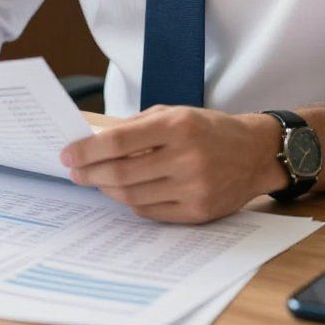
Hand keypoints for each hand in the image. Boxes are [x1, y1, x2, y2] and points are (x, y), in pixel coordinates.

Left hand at [59, 106, 285, 223]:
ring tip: (96, 181)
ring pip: (132, 196)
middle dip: (89, 173)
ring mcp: (193, 188)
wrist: (255, 153)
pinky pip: (150, 212)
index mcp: (177, 126)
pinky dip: (131, 202)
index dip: (87, 150)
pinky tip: (124, 192)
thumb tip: (94, 140)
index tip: (68, 154)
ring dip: (107, 190)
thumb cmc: (209, 129)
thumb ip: (136, 127)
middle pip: (121, 173)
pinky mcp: (197, 212)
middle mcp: (186, 158)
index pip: (119, 141)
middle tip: (74, 172)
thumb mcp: (175, 113)